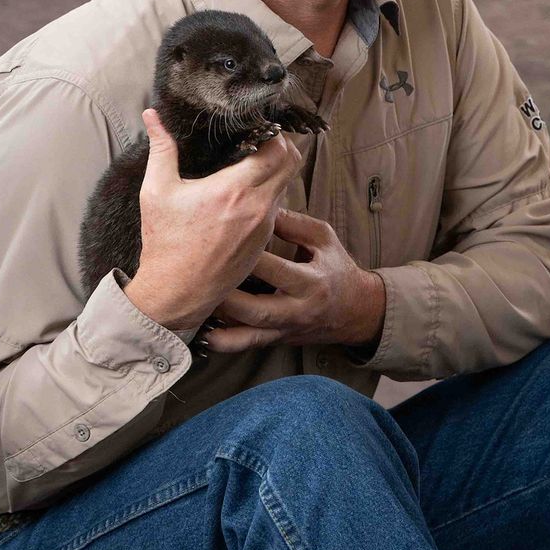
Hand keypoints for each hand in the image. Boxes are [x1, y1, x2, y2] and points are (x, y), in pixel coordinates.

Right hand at [124, 108, 301, 330]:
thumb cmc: (165, 243)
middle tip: (259, 140)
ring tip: (251, 164)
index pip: (276, 149)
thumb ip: (161, 148)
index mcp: (234, 189)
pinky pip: (278, 208)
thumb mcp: (157, 191)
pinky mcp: (264, 242)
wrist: (175, 293)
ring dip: (276, 171)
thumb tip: (152, 115)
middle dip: (280, 146)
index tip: (254, 127)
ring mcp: (265, 226)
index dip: (270, 132)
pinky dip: (270, 193)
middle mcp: (258, 207)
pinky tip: (247, 192)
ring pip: (286, 185)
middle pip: (292, 163)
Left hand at [202, 208, 385, 351]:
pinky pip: (247, 345)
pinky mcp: (275, 340)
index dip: (249, 256)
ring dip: (220, 320)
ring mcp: (285, 329)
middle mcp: (298, 310)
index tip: (223, 240)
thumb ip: (293, 223)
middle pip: (258, 309)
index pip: (276, 270)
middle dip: (228, 295)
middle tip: (200, 275)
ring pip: (249, 332)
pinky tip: (204, 333)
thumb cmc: (335, 267)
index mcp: (312, 282)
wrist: (354, 311)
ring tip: (196, 302)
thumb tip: (259, 204)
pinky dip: (225, 342)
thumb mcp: (323, 238)